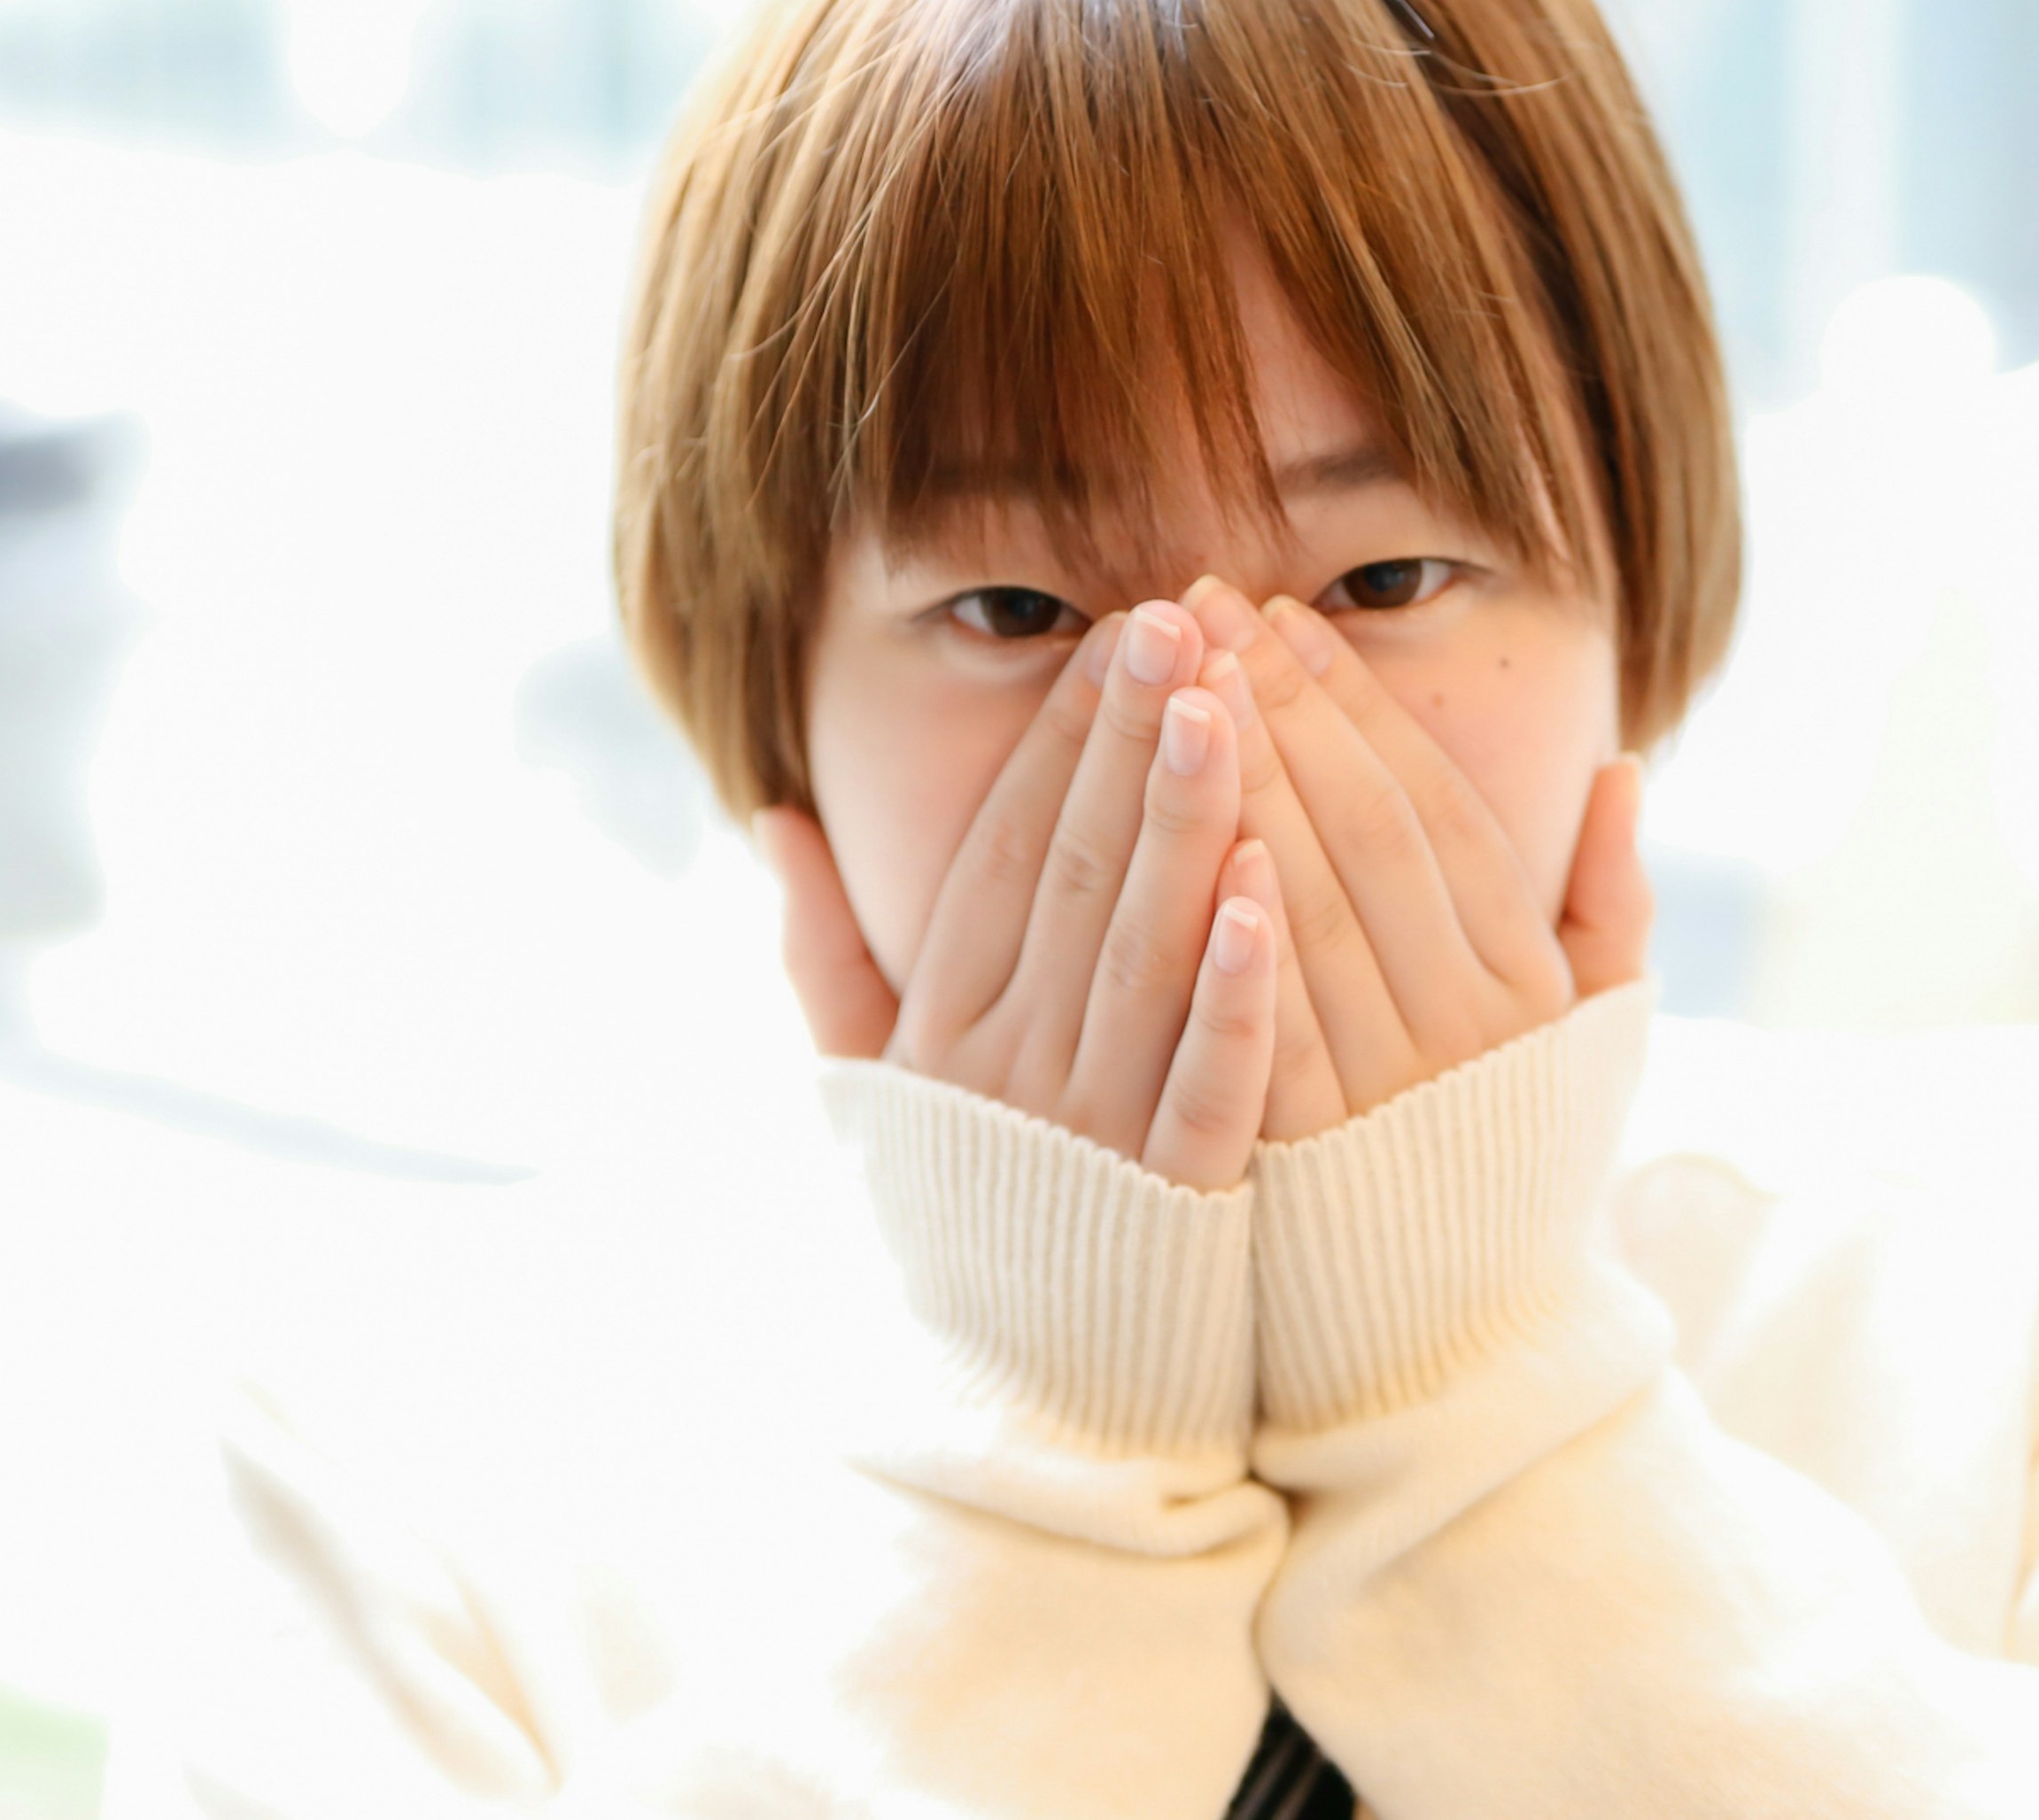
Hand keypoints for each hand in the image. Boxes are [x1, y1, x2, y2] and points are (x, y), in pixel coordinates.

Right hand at [755, 601, 1288, 1189]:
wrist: (1018, 1417)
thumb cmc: (963, 1223)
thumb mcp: (871, 1093)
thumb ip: (823, 956)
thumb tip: (771, 816)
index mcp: (940, 1031)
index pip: (1002, 854)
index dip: (1056, 741)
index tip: (1113, 636)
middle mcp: (1008, 1071)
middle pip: (1071, 878)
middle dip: (1124, 744)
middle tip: (1176, 619)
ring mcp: (1092, 1137)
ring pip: (1143, 957)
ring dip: (1184, 827)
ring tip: (1222, 707)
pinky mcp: (1180, 1206)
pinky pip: (1211, 1087)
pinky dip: (1237, 994)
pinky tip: (1267, 897)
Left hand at [1180, 577, 1649, 1130]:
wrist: (1449, 1351)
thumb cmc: (1503, 1167)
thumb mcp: (1586, 1040)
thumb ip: (1608, 906)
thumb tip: (1622, 768)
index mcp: (1522, 980)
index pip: (1429, 807)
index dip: (1354, 705)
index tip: (1282, 620)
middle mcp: (1462, 1026)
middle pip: (1361, 834)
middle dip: (1277, 709)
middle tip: (1199, 608)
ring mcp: (1384, 1094)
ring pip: (1308, 908)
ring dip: (1238, 784)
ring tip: (1168, 684)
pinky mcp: (1301, 1161)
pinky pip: (1267, 1029)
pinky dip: (1240, 938)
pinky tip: (1198, 844)